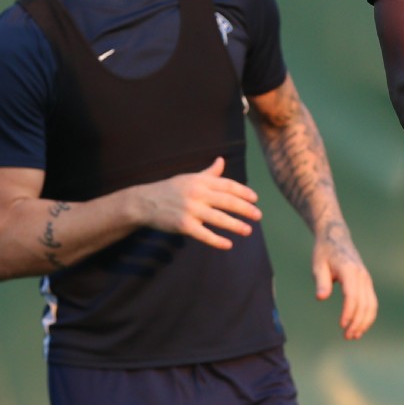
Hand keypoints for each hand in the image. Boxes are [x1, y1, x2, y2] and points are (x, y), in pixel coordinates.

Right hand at [131, 157, 262, 248]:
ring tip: (248, 230)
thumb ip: (209, 173)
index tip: (255, 199)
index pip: (227, 185)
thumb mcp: (189, 178)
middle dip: (245, 209)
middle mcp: (197, 193)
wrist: (145, 203)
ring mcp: (190, 210)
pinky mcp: (183, 225)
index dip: (244, 192)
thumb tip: (222, 160)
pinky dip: (217, 240)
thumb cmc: (170, 189)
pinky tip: (228, 244)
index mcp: (200, 181)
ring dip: (236, 225)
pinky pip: (204, 234)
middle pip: (227, 201)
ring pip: (219, 218)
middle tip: (258, 216)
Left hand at [312, 222, 376, 339]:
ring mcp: (366, 279)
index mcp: (349, 270)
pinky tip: (360, 326)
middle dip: (357, 322)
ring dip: (365, 322)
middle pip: (365, 303)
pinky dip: (368, 316)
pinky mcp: (367, 283)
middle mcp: (362, 275)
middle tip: (347, 336)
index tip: (341, 325)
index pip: (352, 295)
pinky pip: (372, 302)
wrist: (336, 238)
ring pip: (371, 304)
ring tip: (354, 335)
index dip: (348, 312)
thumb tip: (321, 298)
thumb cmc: (324, 253)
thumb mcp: (318, 265)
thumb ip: (321, 281)